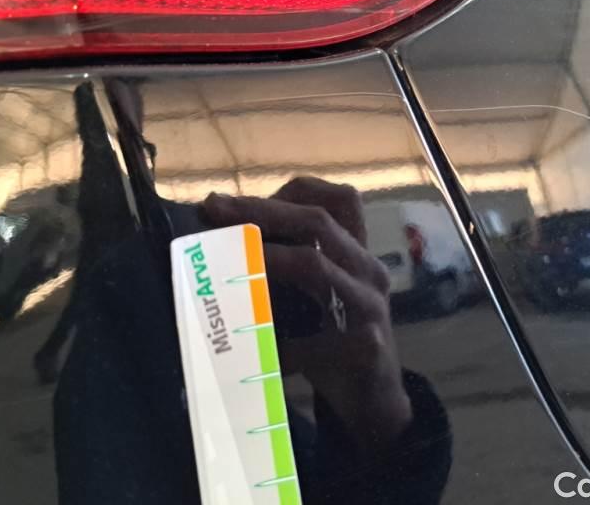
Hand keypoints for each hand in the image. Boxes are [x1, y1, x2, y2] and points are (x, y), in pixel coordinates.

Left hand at [203, 178, 411, 448]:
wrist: (375, 397)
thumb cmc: (333, 339)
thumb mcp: (314, 293)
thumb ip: (284, 263)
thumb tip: (219, 235)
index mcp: (356, 252)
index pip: (338, 198)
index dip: (284, 192)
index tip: (228, 200)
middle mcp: (367, 270)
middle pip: (319, 221)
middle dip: (261, 210)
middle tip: (214, 210)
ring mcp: (370, 307)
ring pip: (316, 267)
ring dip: (266, 260)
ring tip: (228, 267)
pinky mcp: (366, 347)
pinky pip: (314, 342)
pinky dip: (280, 346)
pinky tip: (258, 356)